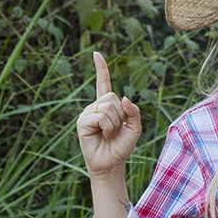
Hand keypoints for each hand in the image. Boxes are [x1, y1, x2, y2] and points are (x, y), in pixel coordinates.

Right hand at [77, 52, 141, 179]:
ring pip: (108, 107)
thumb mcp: (135, 126)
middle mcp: (95, 107)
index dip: (101, 69)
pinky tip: (103, 136)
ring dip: (114, 123)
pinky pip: (101, 117)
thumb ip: (133, 110)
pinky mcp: (82, 123)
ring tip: (109, 135)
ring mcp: (87, 114)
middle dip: (121, 114)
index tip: (96, 54)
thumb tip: (123, 97)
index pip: (103, 84)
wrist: (113, 163)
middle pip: (113, 97)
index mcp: (107, 106)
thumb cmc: (122, 146)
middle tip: (115, 130)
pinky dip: (107, 127)